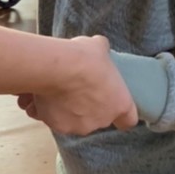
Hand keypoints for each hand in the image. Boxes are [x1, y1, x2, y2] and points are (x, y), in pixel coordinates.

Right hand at [18, 36, 137, 135]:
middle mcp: (102, 120)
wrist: (56, 69)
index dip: (120, 112)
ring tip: (58, 90)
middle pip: (98, 118)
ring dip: (68, 109)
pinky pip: (54, 119)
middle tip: (78, 88)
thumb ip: (102, 53)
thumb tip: (98, 46)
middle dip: (89, 106)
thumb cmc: (83, 58)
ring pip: (75, 120)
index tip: (112, 103)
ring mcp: (80, 126)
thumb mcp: (99, 47)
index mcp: (120, 104)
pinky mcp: (58, 126)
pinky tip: (45, 95)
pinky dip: (50, 110)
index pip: (129, 120)